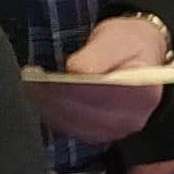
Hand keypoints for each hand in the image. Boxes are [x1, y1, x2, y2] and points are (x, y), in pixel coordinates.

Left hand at [33, 12, 173, 142]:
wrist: (137, 56)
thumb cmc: (128, 43)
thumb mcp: (116, 39)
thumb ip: (97, 55)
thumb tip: (76, 71)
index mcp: (143, 94)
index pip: (101, 96)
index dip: (70, 88)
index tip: (44, 76)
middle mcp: (132, 119)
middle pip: (85, 114)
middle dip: (53, 97)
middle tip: (30, 79)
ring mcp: (116, 131)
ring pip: (74, 124)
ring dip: (48, 106)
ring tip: (32, 86)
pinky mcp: (99, 134)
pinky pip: (70, 128)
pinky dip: (52, 114)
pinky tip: (41, 97)